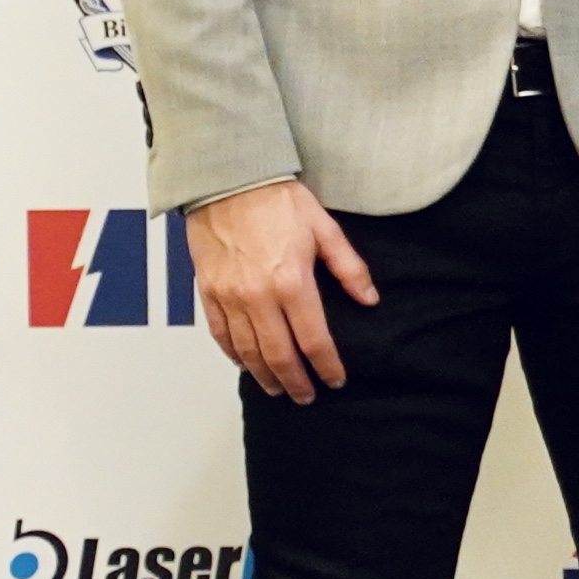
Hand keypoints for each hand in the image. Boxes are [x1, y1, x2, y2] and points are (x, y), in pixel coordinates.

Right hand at [184, 176, 376, 401]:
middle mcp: (258, 296)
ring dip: (264, 375)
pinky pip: (220, 334)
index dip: (326, 365)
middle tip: (306, 396)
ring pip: (247, 351)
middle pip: (278, 354)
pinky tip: (246, 364)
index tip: (335, 380)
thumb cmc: (278, 201)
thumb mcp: (326, 229)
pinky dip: (233, 354)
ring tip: (279, 388)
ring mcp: (229, 297)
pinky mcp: (208, 292)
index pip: (313, 338)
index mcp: (292, 282)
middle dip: (295, 380)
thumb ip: (349, 269)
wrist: (229, 182)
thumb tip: (369, 299)